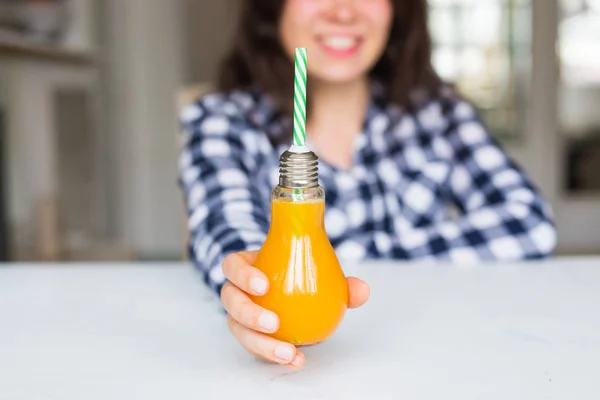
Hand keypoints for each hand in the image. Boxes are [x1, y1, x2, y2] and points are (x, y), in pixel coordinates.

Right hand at [221, 250, 369, 368]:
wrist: (292, 292)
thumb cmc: (299, 274)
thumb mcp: (317, 272)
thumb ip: (340, 282)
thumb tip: (361, 290)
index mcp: (246, 266)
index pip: (233, 266)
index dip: (243, 275)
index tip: (264, 285)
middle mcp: (237, 290)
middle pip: (230, 301)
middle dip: (248, 314)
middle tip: (274, 323)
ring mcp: (240, 314)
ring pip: (239, 330)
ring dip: (261, 344)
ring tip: (287, 352)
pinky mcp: (249, 335)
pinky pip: (256, 346)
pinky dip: (275, 355)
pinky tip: (296, 360)